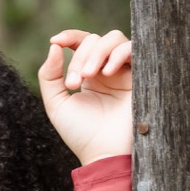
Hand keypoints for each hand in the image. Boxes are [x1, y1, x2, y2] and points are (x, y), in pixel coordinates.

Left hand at [38, 28, 132, 165]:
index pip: (81, 43)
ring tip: (88, 76)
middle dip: (80, 56)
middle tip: (73, 83)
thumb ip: (49, 75)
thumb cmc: (81, 134)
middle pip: (95, 40)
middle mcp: (107, 70)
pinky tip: (107, 72)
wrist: (105, 154)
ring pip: (114, 39)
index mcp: (88, 75)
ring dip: (97, 52)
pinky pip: (133, 49)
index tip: (57, 41)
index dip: (70, 36)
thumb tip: (54, 45)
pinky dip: (118, 54)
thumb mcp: (57, 104)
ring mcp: (125, 72)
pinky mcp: (140, 76)